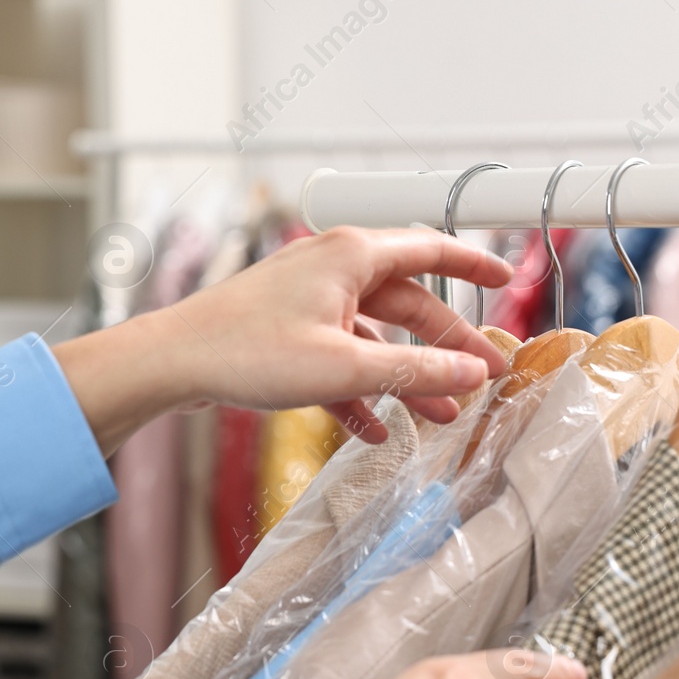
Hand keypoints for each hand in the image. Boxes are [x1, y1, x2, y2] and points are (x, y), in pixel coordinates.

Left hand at [53, 227, 513, 453]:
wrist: (170, 362)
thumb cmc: (246, 350)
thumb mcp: (344, 367)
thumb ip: (415, 371)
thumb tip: (470, 372)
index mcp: (352, 255)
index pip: (432, 248)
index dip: (475, 263)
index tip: (507, 277)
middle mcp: (333, 267)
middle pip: (409, 302)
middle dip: (445, 345)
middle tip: (479, 379)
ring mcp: (308, 299)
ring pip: (375, 336)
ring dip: (406, 375)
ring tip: (437, 417)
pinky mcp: (286, 331)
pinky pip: (339, 358)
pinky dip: (360, 389)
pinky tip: (373, 430)